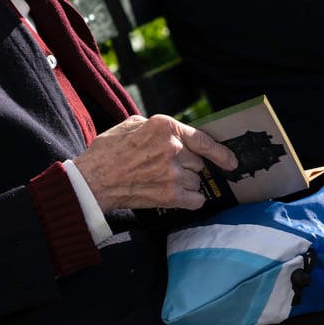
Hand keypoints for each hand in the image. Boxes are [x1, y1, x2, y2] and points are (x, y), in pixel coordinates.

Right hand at [72, 114, 238, 211]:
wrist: (91, 181)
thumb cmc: (109, 151)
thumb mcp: (132, 124)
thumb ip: (158, 127)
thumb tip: (178, 134)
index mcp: (165, 126)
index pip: (203, 139)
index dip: (221, 152)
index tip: (232, 161)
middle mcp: (173, 148)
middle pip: (199, 162)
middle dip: (189, 167)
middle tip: (169, 170)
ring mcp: (172, 173)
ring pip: (197, 181)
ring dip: (187, 183)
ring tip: (164, 182)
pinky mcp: (169, 196)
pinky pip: (196, 199)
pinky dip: (190, 200)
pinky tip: (178, 197)